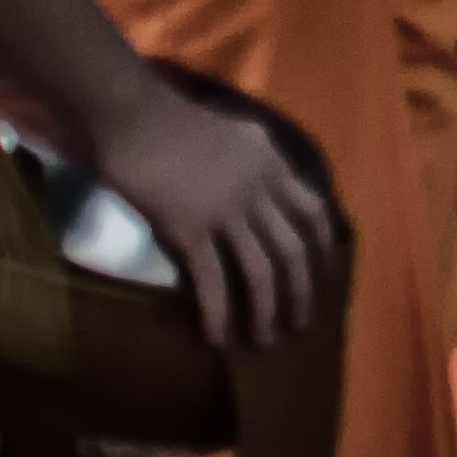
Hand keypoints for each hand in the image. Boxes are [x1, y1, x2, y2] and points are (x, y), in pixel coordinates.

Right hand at [85, 79, 340, 351]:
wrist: (134, 115)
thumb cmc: (175, 119)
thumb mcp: (237, 133)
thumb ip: (258, 162)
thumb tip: (269, 185)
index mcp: (273, 164)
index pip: (313, 211)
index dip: (322, 248)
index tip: (323, 274)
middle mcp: (259, 191)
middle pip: (293, 250)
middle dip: (302, 292)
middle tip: (301, 323)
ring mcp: (226, 213)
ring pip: (260, 272)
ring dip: (266, 312)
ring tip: (266, 340)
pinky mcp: (190, 231)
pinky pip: (212, 281)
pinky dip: (218, 313)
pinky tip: (218, 337)